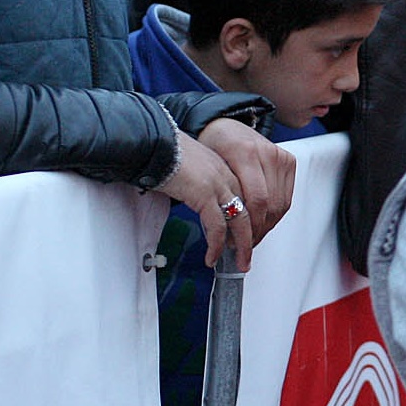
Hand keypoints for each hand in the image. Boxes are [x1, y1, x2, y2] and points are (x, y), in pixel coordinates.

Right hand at [157, 129, 249, 269]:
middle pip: (251, 212)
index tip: (248, 239)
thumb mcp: (194, 171)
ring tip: (239, 262)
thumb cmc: (165, 155)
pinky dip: (217, 245)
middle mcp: (227, 176)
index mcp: (226, 169)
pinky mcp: (204, 194)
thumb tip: (204, 206)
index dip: (251, 223)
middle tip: (248, 256)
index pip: (248, 200)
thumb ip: (204, 186)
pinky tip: (212, 256)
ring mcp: (218, 184)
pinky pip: (217, 227)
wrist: (153, 143)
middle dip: (252, 238)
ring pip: (241, 222)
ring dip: (241, 247)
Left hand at [198, 116, 295, 242]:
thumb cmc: (214, 145)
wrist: (225, 125)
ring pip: (281, 204)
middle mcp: (267, 153)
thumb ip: (220, 194)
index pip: (257, 199)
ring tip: (252, 236)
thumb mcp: (209, 168)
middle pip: (270, 204)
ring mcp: (280, 157)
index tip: (237, 241)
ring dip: (267, 225)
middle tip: (244, 245)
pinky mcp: (289, 161)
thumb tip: (223, 230)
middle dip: (257, 230)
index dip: (250, 226)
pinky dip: (276, 214)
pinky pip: (287, 197)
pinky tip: (262, 222)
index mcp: (244, 152)